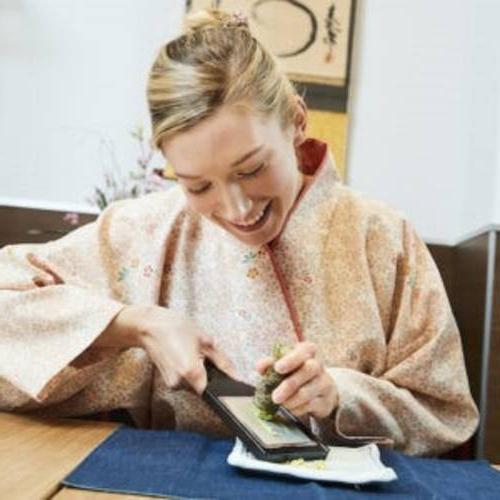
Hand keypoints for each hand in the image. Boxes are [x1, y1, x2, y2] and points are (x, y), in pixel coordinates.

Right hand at [97, 305, 235, 393]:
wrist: (149, 326)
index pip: (213, 391)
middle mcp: (180, 382)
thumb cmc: (176, 327)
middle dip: (210, 376)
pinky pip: (186, 383)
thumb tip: (235, 375)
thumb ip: (223, 361)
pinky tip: (185, 358)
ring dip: (199, 374)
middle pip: (205, 388)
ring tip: (193, 354)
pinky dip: (189, 374)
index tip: (227, 380)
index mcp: (191, 371)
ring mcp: (173, 384)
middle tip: (206, 357)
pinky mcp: (168, 383)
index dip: (222, 387)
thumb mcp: (205, 340)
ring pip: (195, 386)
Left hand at [256, 341, 337, 418]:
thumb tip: (260, 367)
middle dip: (290, 384)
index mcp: (308, 351)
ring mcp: (324, 383)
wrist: (318, 391)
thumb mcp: (284, 364)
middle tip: (275, 397)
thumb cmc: (296, 373)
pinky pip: (311, 405)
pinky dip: (297, 408)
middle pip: (309, 370)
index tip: (277, 368)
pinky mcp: (326, 400)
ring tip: (280, 403)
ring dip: (291, 400)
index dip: (291, 359)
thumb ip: (270, 363)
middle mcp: (318, 364)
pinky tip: (290, 408)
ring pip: (308, 391)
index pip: (304, 350)